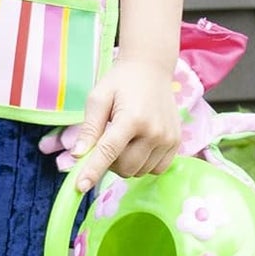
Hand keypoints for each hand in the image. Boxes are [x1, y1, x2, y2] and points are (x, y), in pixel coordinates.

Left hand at [63, 58, 180, 190]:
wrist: (151, 69)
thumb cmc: (120, 83)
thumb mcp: (98, 99)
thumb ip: (89, 129)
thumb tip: (78, 155)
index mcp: (132, 118)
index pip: (108, 152)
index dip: (93, 171)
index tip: (80, 187)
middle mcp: (154, 131)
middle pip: (125, 168)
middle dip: (110, 163)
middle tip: (106, 143)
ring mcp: (168, 138)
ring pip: (139, 171)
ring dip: (126, 164)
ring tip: (124, 140)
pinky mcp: (176, 143)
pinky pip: (156, 169)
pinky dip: (143, 164)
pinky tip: (138, 146)